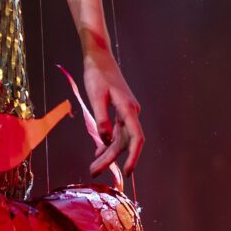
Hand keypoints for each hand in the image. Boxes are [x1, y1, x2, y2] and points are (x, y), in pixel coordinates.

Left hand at [82, 48, 143, 175]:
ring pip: (119, 138)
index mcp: (128, 109)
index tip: (128, 172)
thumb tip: (107, 140)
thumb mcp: (96, 97)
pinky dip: (108, 142)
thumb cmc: (97, 74)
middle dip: (111, 159)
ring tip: (93, 167)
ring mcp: (126, 112)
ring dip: (108, 153)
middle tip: (94, 171)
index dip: (133, 157)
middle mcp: (131, 112)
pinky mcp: (120, 110)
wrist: (99, 58)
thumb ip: (102, 119)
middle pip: (124, 142)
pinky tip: (98, 152)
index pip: (136, 138)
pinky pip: (117, 132)